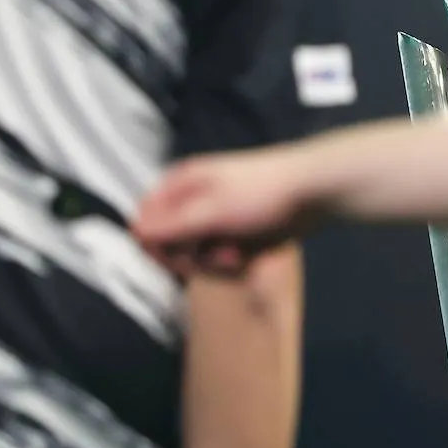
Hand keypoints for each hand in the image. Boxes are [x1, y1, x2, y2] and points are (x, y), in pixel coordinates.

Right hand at [135, 149, 313, 278]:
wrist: (315, 190)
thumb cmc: (260, 194)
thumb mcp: (211, 210)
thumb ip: (171, 225)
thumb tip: (133, 232)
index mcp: (181, 185)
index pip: (146, 222)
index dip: (157, 245)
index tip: (179, 257)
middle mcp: (194, 201)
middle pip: (171, 244)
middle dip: (192, 257)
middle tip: (219, 256)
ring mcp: (217, 219)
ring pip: (197, 255)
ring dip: (215, 263)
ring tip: (238, 255)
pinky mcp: (238, 234)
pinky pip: (221, 258)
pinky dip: (233, 262)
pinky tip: (250, 256)